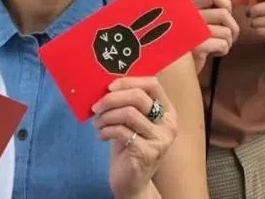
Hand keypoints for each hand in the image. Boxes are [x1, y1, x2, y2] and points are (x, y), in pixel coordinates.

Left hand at [93, 77, 177, 198]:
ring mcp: (160, 139)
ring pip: (128, 113)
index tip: (108, 87)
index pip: (152, 84)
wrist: (132, 183)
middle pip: (138, 97)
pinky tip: (102, 136)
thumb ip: (127, 104)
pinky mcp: (147, 152)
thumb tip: (106, 85)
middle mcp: (168, 124)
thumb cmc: (130, 148)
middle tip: (96, 107)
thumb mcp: (132, 122)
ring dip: (107, 116)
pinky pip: (122, 131)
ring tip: (98, 123)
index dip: (129, 81)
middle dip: (112, 99)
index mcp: (167, 111)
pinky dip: (107, 130)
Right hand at [191, 0, 239, 72]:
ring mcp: (191, 31)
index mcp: (190, 7)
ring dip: (228, 42)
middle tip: (229, 38)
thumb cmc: (193, 44)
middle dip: (234, 28)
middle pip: (224, 14)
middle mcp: (189, 15)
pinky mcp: (196, 47)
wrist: (177, 69)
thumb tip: (230, 9)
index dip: (225, 4)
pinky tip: (215, 54)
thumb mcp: (198, 23)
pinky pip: (223, 44)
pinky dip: (224, 50)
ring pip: (226, 31)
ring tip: (219, 46)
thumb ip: (210, 13)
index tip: (225, 17)